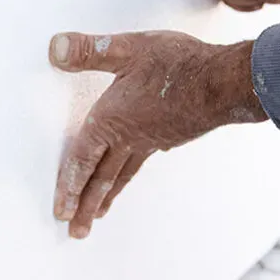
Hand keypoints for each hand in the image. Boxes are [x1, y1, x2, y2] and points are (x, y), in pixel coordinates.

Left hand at [49, 31, 265, 237]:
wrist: (224, 83)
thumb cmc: (179, 64)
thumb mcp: (129, 48)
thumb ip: (90, 50)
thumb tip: (54, 48)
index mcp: (111, 119)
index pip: (82, 158)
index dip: (69, 184)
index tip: (61, 210)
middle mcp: (128, 137)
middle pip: (101, 178)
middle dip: (85, 205)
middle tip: (74, 231)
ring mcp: (149, 141)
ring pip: (121, 176)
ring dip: (105, 199)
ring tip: (96, 217)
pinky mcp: (166, 138)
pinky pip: (138, 164)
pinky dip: (127, 178)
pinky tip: (127, 177)